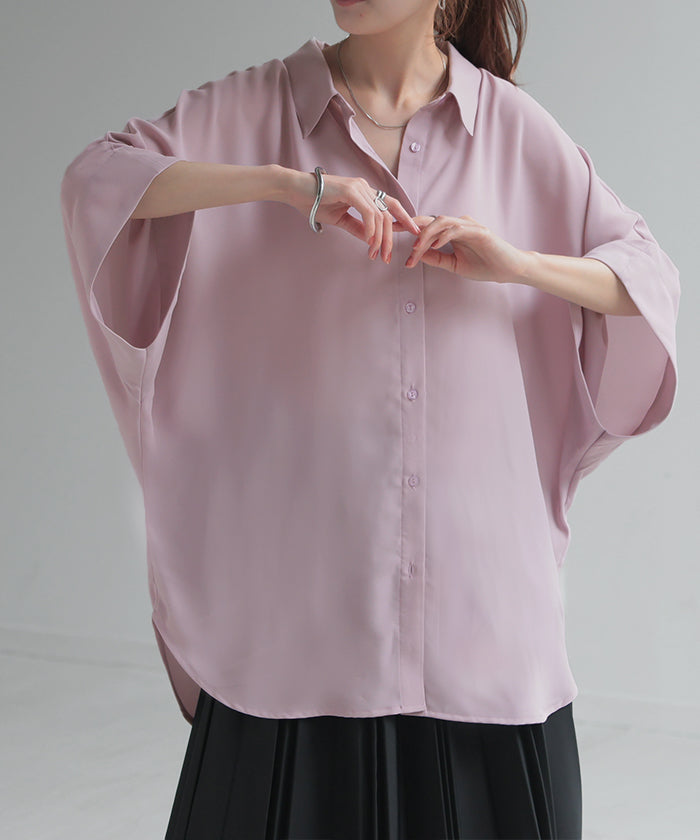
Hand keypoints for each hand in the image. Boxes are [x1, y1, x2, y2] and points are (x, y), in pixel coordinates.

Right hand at [283, 169, 420, 260]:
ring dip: (380, 238)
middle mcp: (364, 187)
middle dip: (391, 237)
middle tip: (388, 257)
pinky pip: (368, 213)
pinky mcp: (350, 191)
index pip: (390, 205)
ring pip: (380, 215)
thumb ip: (357, 228)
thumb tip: (371, 240)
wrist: (295, 190)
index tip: (413, 233)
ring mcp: (358, 187)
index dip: (404, 218)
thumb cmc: (314, 202)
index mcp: (364, 192)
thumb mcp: (340, 219)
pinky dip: (371, 229)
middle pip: (388, 213)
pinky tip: (369, 242)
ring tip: (375, 254)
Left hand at [405, 214, 529, 283]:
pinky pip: (457, 229)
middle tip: (393, 231)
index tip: (391, 232)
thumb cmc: (485, 265)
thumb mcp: (454, 264)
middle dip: (411, 225)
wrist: (508, 269)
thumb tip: (417, 255)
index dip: (409, 227)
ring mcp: (469, 226)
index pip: (427, 226)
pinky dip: (444, 236)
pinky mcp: (479, 231)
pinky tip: (434, 245)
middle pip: (430, 220)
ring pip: (441, 222)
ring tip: (415, 247)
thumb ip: (437, 258)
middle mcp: (459, 224)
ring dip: (426, 234)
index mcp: (452, 231)